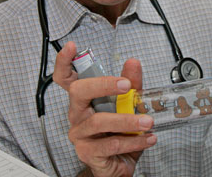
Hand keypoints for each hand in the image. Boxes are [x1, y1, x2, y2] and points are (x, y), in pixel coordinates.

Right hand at [54, 43, 156, 175]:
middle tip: (127, 85)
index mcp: (84, 100)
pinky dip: (133, 141)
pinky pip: (110, 143)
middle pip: (78, 92)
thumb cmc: (119, 133)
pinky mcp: (88, 152)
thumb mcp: (128, 105)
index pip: (66, 78)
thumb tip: (133, 63)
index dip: (64, 62)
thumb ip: (131, 84)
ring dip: (127, 120)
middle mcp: (77, 115)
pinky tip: (147, 138)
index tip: (71, 47)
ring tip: (147, 121)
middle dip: (103, 84)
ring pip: (99, 121)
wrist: (119, 164)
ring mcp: (80, 134)